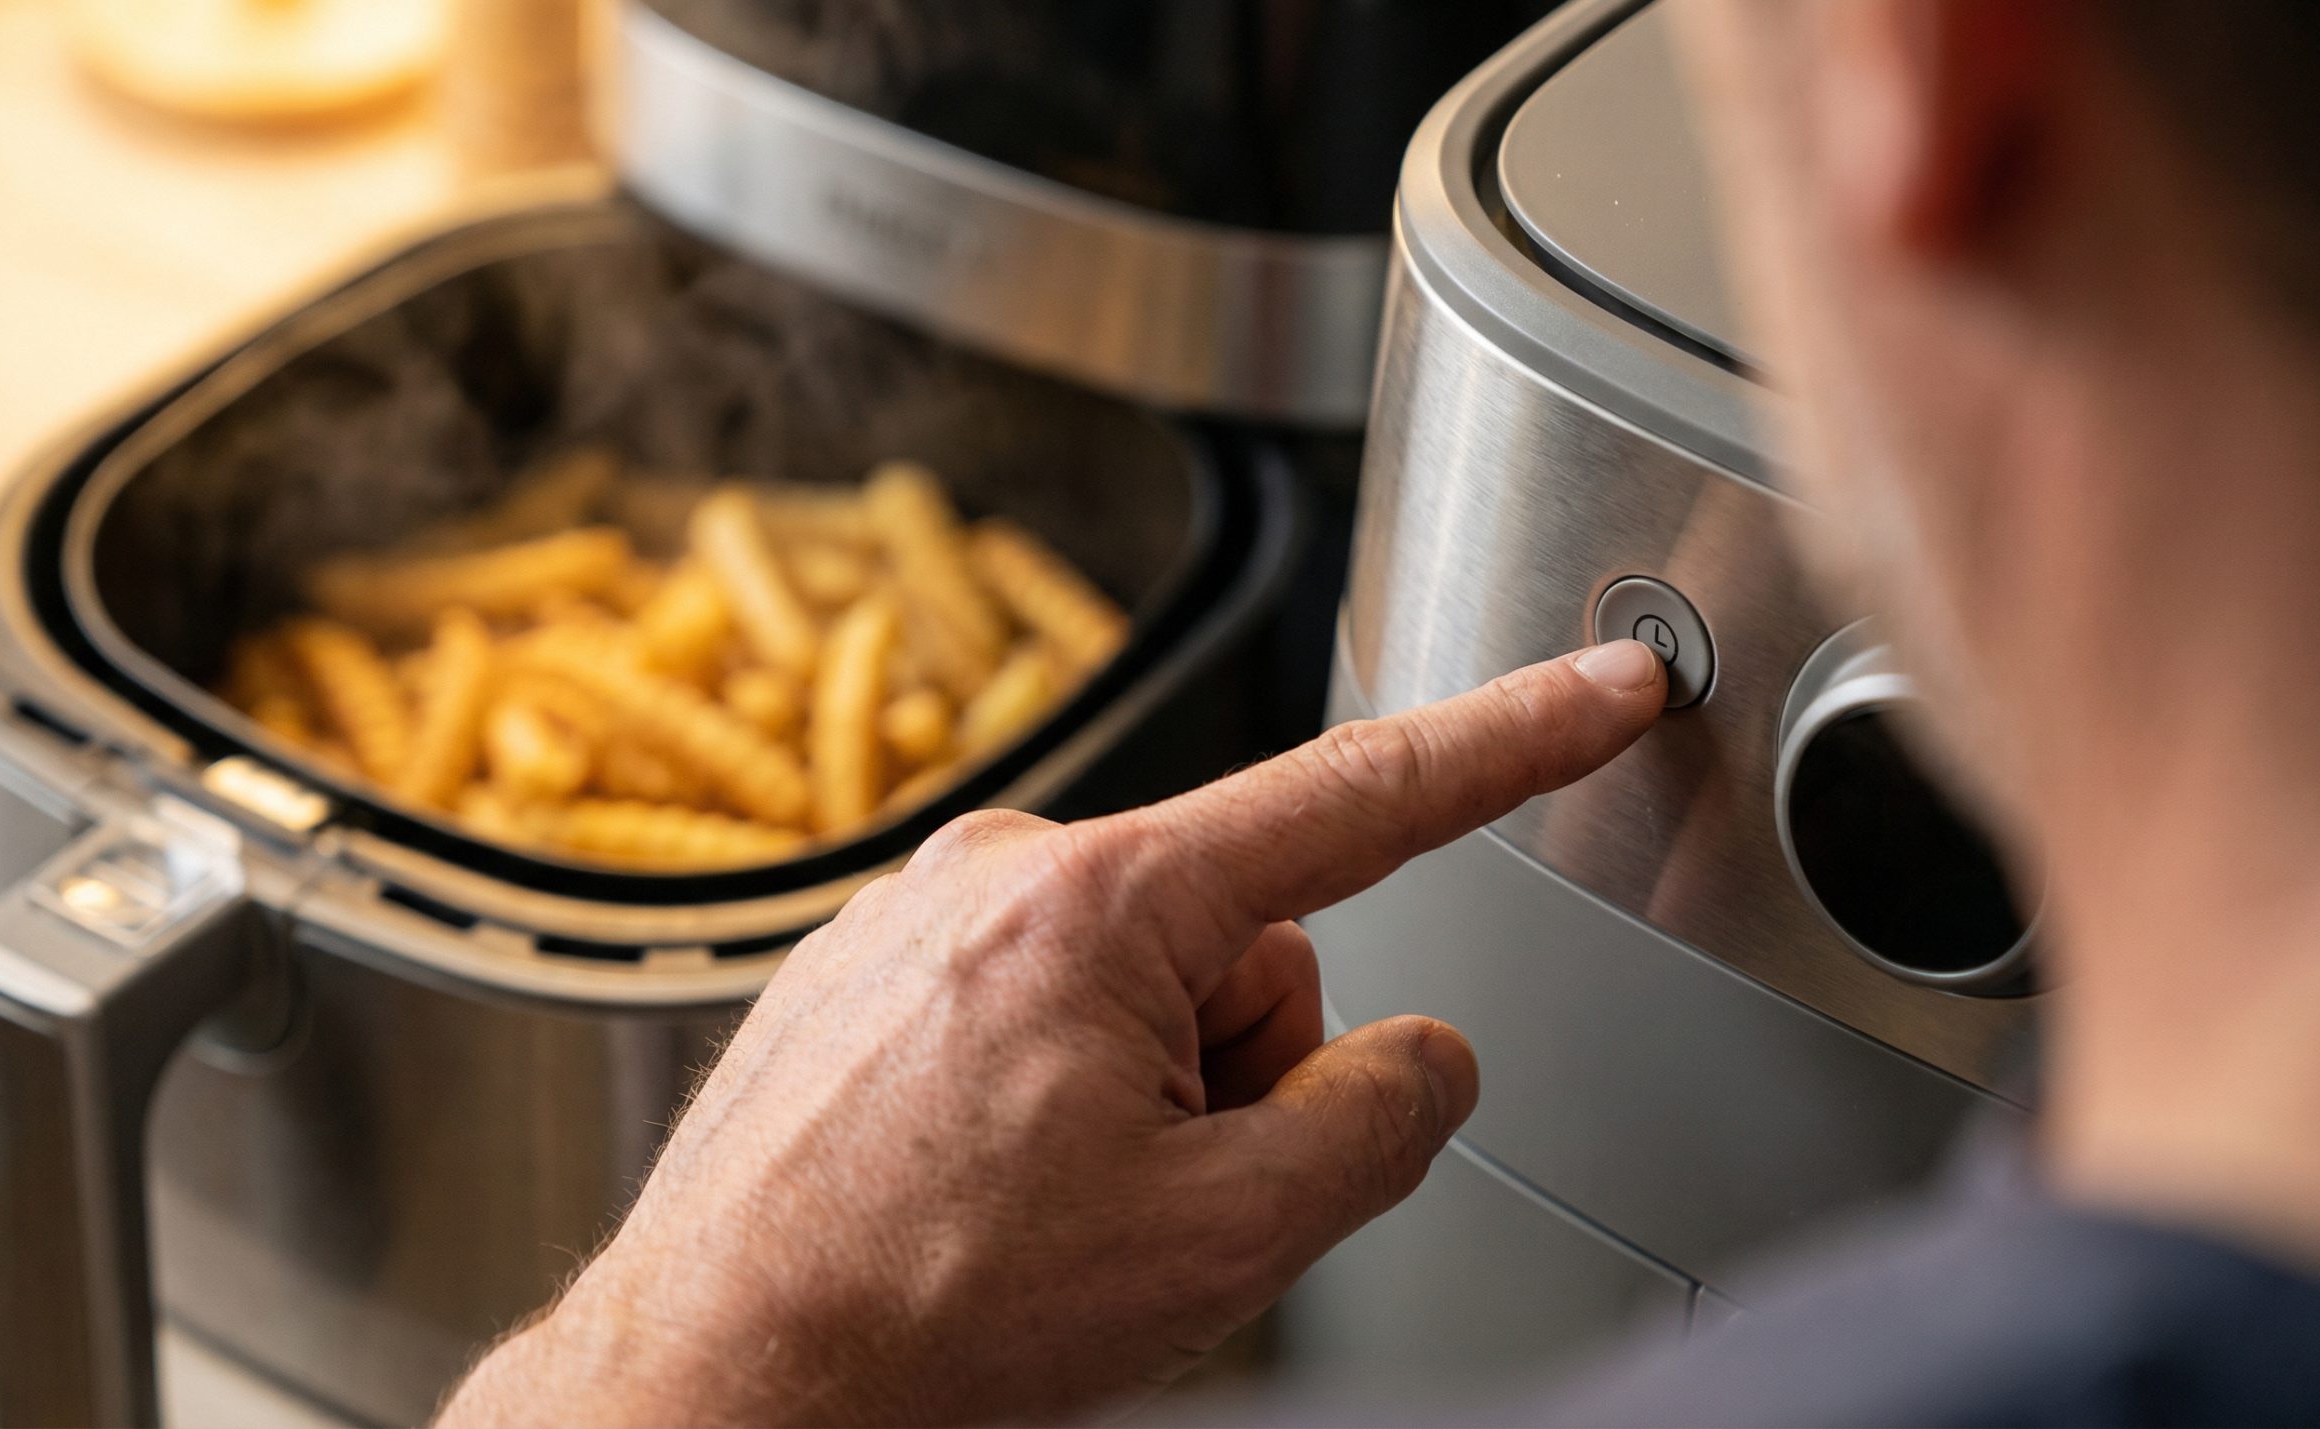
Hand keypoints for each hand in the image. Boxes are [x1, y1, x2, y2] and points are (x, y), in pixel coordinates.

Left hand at [439, 642, 1665, 1426]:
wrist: (712, 1381)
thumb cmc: (925, 1314)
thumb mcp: (1222, 1240)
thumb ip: (1377, 1122)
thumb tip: (1419, 1059)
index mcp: (1101, 899)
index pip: (1363, 799)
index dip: (1513, 740)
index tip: (1608, 683)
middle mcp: (1000, 869)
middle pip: (1247, 948)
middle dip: (1242, 1073)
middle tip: (1142, 1198)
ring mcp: (921, 916)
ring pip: (1141, 989)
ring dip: (1142, 1099)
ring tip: (1042, 1208)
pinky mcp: (872, 972)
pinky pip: (1036, 1009)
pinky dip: (1051, 1097)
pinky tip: (982, 1191)